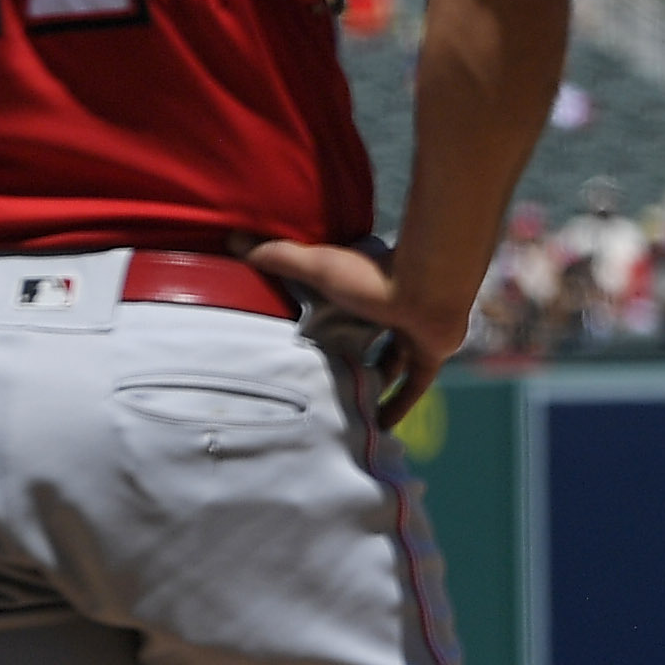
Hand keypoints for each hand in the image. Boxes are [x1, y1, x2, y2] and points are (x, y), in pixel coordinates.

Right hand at [239, 232, 452, 427]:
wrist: (427, 286)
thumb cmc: (372, 274)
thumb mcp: (317, 266)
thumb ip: (279, 256)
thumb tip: (234, 240)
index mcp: (362, 290)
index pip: (338, 308)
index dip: (322, 323)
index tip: (301, 341)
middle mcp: (388, 312)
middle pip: (363, 340)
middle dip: (345, 358)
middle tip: (318, 382)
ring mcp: (411, 334)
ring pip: (389, 364)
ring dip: (371, 383)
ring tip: (344, 407)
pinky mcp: (429, 355)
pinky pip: (415, 386)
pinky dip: (400, 404)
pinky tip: (381, 425)